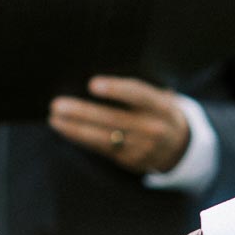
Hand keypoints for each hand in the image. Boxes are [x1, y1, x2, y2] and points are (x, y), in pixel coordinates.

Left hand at [49, 76, 189, 173]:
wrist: (180, 146)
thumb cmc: (159, 110)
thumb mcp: (160, 96)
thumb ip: (139, 89)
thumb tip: (100, 74)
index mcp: (162, 106)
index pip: (138, 94)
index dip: (116, 89)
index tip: (92, 84)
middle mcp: (152, 127)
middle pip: (113, 119)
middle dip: (83, 112)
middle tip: (58, 104)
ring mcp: (141, 147)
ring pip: (103, 137)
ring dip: (75, 128)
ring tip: (54, 118)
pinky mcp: (129, 161)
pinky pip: (101, 148)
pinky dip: (80, 138)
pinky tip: (65, 129)